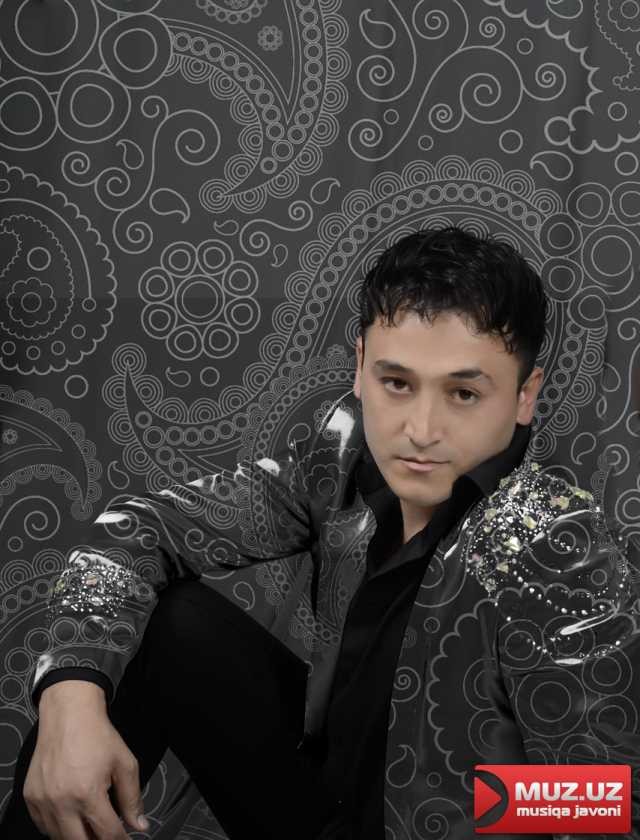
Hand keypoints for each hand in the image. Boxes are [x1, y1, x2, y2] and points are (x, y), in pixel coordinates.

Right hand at [23, 681, 148, 838]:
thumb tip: (139, 825)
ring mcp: (43, 801)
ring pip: (60, 838)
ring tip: (91, 823)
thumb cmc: (97, 736)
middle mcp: (62, 801)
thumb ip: (132, 798)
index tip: (126, 838)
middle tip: (107, 832)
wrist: (69, 715)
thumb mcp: (125, 763)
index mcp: (87, 793)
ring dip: (78, 836)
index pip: (107, 834)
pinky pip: (44, 826)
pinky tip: (72, 816)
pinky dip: (58, 828)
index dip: (121, 839)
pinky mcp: (31, 798)